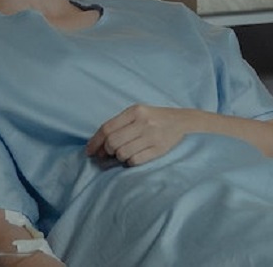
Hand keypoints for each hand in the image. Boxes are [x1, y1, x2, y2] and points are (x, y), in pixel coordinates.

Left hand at [86, 104, 207, 166]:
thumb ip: (119, 125)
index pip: (107, 128)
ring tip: (124, 153)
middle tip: (108, 154)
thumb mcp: (138, 114)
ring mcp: (152, 136)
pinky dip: (130, 161)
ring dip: (119, 157)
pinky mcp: (159, 149)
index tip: (89, 152)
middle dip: (106, 151)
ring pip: (122, 154)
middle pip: (112, 143)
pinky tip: (134, 156)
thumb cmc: (155, 118)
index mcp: (135, 111)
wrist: (183, 121)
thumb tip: (96, 147)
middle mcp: (143, 122)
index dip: (95, 142)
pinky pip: (134, 161)